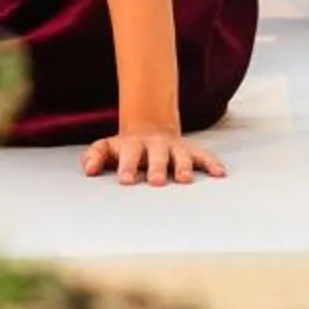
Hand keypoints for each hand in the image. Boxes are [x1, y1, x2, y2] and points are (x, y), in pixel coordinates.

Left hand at [82, 129, 224, 185]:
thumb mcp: (107, 148)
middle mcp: (155, 145)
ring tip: (184, 179)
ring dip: (183, 166)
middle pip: (156, 155)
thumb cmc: (125, 147)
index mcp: (133, 145)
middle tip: (156, 182)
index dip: (127, 166)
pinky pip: (203, 156)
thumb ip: (95, 156)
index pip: (129, 155)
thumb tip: (88, 171)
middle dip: (156, 168)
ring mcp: (174, 148)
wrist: (149, 126)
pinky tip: (219, 173)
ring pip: (181, 155)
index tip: (125, 180)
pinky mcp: (191, 151)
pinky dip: (211, 163)